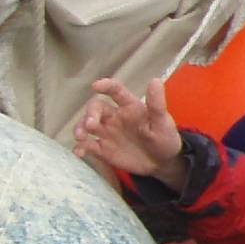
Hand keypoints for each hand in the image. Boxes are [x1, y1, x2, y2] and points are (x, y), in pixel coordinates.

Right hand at [73, 77, 187, 191]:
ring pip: (86, 125)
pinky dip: (80, 148)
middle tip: (91, 125)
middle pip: (96, 108)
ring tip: (81, 137)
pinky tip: (80, 152)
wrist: (163, 163)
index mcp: (129, 106)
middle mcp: (114, 117)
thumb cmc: (164, 138)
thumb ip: (156, 104)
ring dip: (80, 128)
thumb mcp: (163, 122)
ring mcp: (107, 133)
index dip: (106, 86)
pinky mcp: (103, 149)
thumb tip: (155, 80)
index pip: (115, 91)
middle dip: (90, 114)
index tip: (96, 86)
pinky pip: (87, 146)